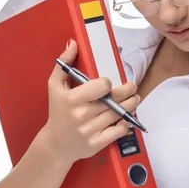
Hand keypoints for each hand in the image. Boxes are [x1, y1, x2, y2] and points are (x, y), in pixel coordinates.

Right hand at [43, 39, 139, 162]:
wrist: (55, 144)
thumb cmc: (58, 112)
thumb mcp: (54, 86)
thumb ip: (64, 63)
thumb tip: (73, 43)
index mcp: (73, 99)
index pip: (102, 86)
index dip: (108, 83)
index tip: (108, 84)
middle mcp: (82, 115)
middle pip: (115, 100)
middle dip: (129, 92)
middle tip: (132, 88)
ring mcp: (90, 130)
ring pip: (119, 114)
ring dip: (131, 105)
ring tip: (133, 100)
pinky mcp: (97, 143)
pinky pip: (118, 131)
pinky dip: (125, 123)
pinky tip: (125, 117)